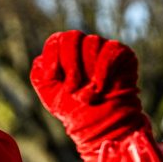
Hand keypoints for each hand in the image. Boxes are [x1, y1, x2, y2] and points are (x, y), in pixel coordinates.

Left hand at [29, 30, 144, 149]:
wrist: (99, 125)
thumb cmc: (73, 108)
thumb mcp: (49, 92)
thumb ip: (39, 72)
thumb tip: (41, 59)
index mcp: (65, 52)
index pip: (57, 39)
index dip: (52, 56)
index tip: (51, 77)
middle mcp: (84, 46)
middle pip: (72, 37)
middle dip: (70, 64)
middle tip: (71, 89)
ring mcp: (104, 48)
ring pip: (92, 42)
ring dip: (87, 72)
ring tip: (86, 96)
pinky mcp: (123, 54)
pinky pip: (110, 51)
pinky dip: (103, 71)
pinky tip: (100, 89)